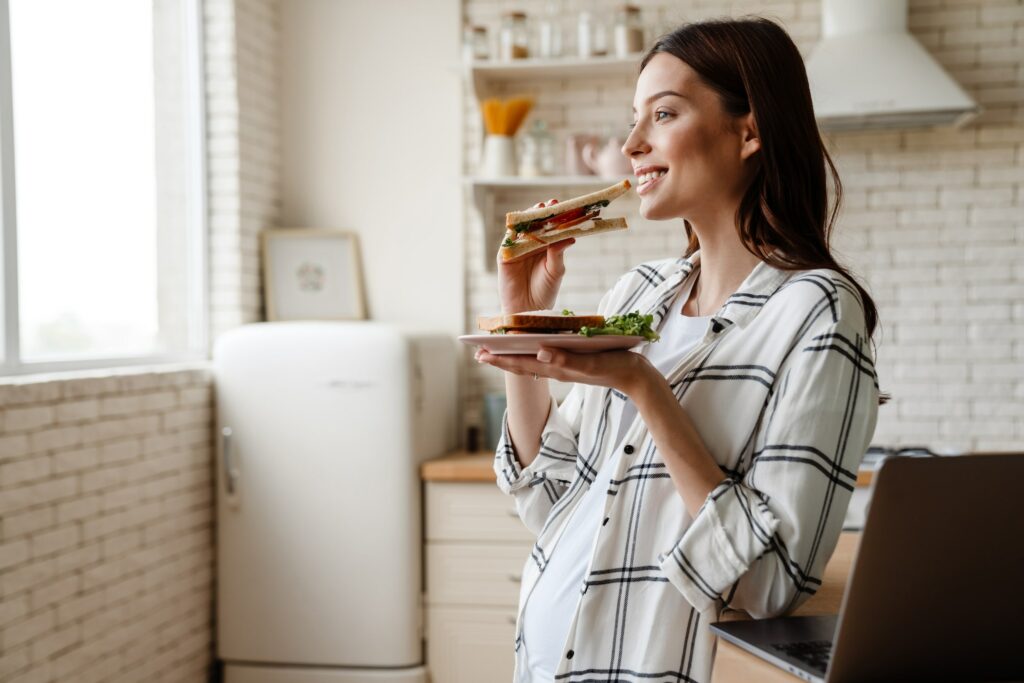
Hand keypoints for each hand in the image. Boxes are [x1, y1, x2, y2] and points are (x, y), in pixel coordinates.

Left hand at [475, 346, 656, 396]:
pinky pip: (545, 360)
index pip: (521, 365)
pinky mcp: (573, 363)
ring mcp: (564, 367)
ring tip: (495, 352)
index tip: (479, 354)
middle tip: (477, 353)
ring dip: (512, 357)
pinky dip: (530, 354)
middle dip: (499, 360)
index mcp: (557, 369)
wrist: (636, 376)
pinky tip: (528, 350)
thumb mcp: (589, 363)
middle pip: (521, 365)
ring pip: (531, 363)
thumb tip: (538, 352)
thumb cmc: (614, 366)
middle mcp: (557, 369)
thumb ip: (565, 359)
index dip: (500, 360)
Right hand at [498, 199, 575, 313]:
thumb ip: (558, 253)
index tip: (563, 207)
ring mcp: (517, 249)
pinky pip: (509, 239)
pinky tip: (523, 223)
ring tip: (539, 208)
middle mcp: (531, 246)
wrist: (528, 310)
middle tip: (551, 204)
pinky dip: (515, 230)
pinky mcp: (505, 255)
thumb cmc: (545, 292)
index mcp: (546, 248)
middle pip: (536, 224)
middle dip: (543, 213)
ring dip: (529, 217)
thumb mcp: (556, 271)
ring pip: (522, 228)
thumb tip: (570, 237)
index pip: (551, 228)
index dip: (556, 217)